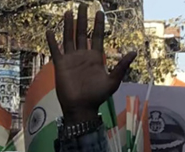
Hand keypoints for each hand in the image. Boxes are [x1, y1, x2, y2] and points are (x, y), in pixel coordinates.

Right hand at [46, 4, 135, 124]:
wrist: (81, 107)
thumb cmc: (97, 96)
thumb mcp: (113, 81)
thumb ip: (122, 66)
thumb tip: (134, 52)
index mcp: (96, 57)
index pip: (97, 36)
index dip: (98, 24)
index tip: (99, 12)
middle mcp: (83, 55)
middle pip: (82, 33)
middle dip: (83, 19)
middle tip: (83, 5)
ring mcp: (71, 59)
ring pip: (69, 38)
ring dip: (68, 25)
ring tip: (68, 11)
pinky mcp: (61, 65)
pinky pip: (56, 50)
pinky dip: (52, 41)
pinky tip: (50, 31)